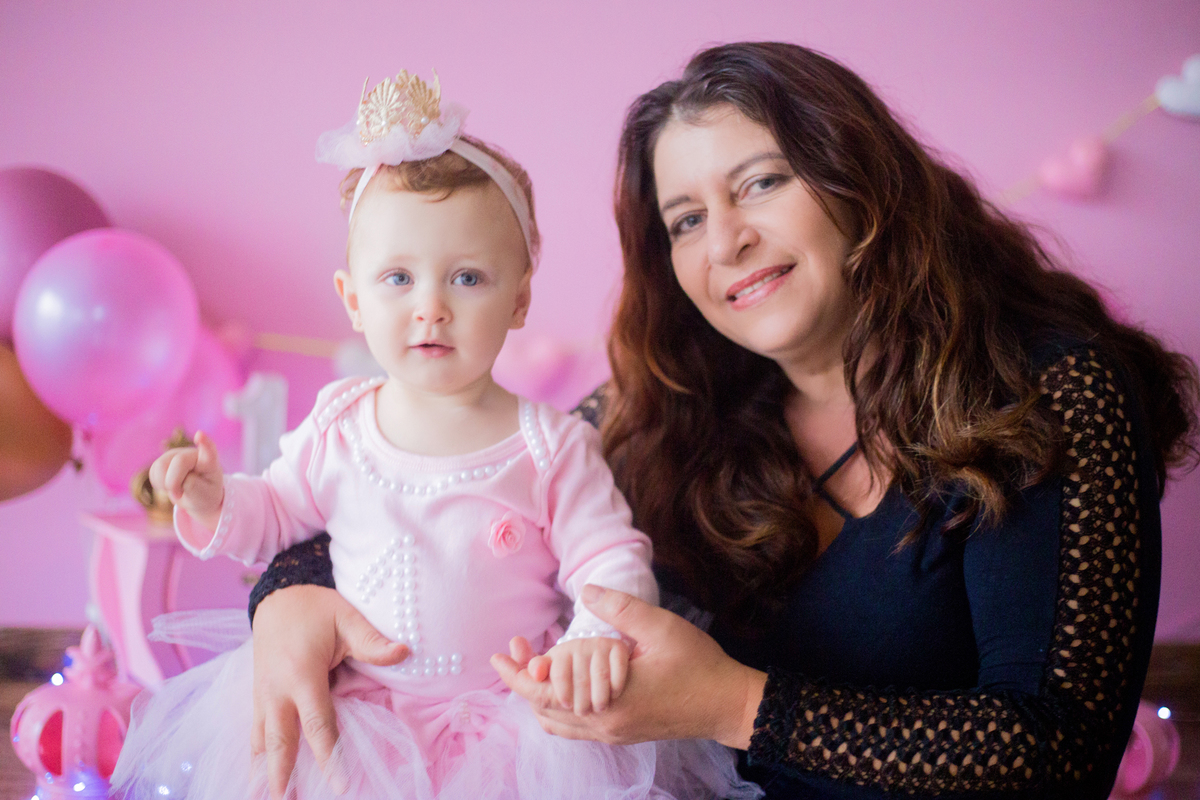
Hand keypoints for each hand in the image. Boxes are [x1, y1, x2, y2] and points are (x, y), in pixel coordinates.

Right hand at [148, 430, 224, 531]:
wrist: (198, 495)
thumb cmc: (204, 494)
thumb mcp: (203, 496)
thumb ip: (191, 485)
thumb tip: (173, 475)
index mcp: (210, 462)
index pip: (209, 450)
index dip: (204, 442)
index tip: (200, 435)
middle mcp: (193, 453)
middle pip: (178, 462)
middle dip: (174, 483)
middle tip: (179, 495)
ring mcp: (178, 454)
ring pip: (160, 466)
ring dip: (164, 484)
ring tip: (177, 490)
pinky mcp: (165, 458)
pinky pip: (153, 471)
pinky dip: (158, 483)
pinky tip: (168, 485)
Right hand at [250, 585, 408, 799]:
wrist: (277, 597)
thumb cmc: (316, 608)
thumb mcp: (347, 617)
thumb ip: (373, 641)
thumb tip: (405, 652)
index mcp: (302, 674)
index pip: (318, 724)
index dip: (330, 757)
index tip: (339, 786)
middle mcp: (277, 691)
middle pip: (281, 742)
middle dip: (284, 776)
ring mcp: (262, 696)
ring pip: (262, 743)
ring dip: (265, 774)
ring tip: (270, 799)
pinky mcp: (257, 698)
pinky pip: (256, 734)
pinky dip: (257, 758)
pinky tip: (258, 781)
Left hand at [492, 585, 767, 748]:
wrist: (727, 705)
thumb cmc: (698, 665)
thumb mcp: (662, 628)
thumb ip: (621, 609)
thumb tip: (586, 590)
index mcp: (610, 700)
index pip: (546, 693)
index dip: (518, 674)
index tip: (501, 654)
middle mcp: (605, 724)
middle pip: (544, 710)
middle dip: (524, 680)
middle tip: (517, 650)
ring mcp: (612, 733)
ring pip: (556, 723)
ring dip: (539, 696)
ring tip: (535, 663)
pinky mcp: (621, 733)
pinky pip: (574, 727)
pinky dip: (558, 707)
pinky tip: (563, 681)